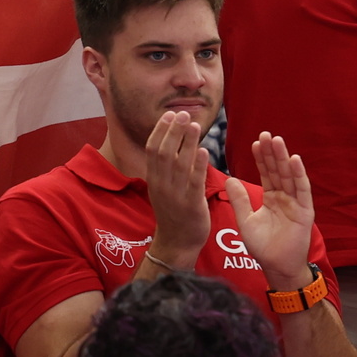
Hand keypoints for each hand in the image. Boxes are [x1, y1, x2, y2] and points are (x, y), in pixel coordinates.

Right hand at [145, 110, 210, 267]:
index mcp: (154, 179)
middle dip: (172, 132)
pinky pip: (193, 182)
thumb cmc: (174, 211)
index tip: (169, 114)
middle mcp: (161, 185)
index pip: (152, 150)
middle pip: (163, 153)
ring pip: (178, 165)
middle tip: (182, 113)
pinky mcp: (191, 204)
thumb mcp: (164, 187)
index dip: (160, 131)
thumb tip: (172, 140)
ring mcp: (175, 195)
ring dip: (186, 143)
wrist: (177, 243)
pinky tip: (203, 150)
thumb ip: (167, 166)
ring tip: (194, 125)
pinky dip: (197, 165)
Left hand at [226, 132, 315, 289]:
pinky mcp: (305, 210)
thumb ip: (240, 200)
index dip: (261, 158)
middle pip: (278, 170)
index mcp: (271, 197)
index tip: (256, 142)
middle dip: (272, 152)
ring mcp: (296, 202)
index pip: (267, 173)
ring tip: (277, 140)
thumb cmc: (263, 247)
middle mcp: (285, 196)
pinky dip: (299, 174)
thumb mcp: (246, 220)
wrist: (277, 267)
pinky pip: (302, 189)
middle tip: (266, 134)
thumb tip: (229, 178)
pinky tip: (294, 159)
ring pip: (289, 175)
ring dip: (284, 158)